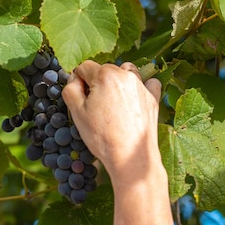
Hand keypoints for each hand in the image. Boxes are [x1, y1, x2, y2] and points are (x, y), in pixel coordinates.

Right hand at [62, 61, 161, 182]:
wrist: (130, 157)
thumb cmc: (102, 137)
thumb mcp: (77, 113)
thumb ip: (70, 89)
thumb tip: (75, 79)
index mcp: (106, 75)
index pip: (84, 67)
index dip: (78, 83)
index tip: (81, 100)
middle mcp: (126, 75)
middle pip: (105, 70)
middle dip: (98, 84)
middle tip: (97, 108)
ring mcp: (142, 86)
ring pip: (125, 72)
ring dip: (118, 82)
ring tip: (114, 104)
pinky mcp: (153, 98)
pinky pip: (148, 83)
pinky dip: (141, 87)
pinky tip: (133, 100)